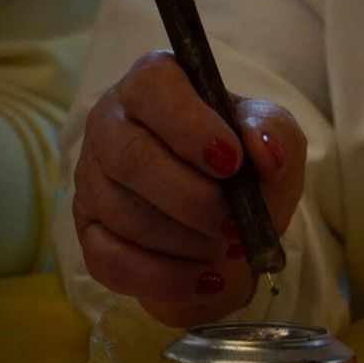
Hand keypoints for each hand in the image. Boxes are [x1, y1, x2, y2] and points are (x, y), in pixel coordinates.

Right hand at [73, 50, 305, 325]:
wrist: (231, 227)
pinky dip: (168, 277)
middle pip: (130, 158)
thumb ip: (272, 130)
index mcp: (153, 84)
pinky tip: (207, 278)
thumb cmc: (247, 167)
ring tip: (228, 246)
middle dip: (193, 200)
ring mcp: (92, 179)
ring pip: (124, 214)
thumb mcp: (275, 137)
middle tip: (235, 223)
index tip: (232, 163)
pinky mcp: (88, 233)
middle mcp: (111, 123)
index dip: (191, 128)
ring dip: (187, 241)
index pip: (151, 88)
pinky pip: (112, 261)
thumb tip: (264, 150)